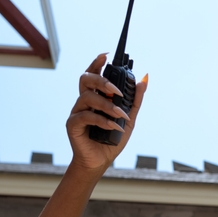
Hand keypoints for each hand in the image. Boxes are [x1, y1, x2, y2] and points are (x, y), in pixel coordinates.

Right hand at [65, 53, 147, 175]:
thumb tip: (144, 79)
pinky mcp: (73, 125)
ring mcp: (77, 112)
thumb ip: (135, 100)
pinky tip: (113, 126)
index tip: (106, 56)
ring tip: (120, 115)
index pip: (93, 74)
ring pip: (87, 98)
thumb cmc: (112, 138)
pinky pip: (85, 116)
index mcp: (96, 96)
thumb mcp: (129, 118)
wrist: (101, 161)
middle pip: (86, 80)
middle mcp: (84, 101)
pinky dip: (101, 120)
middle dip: (102, 81)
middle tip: (117, 91)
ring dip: (107, 105)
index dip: (97, 63)